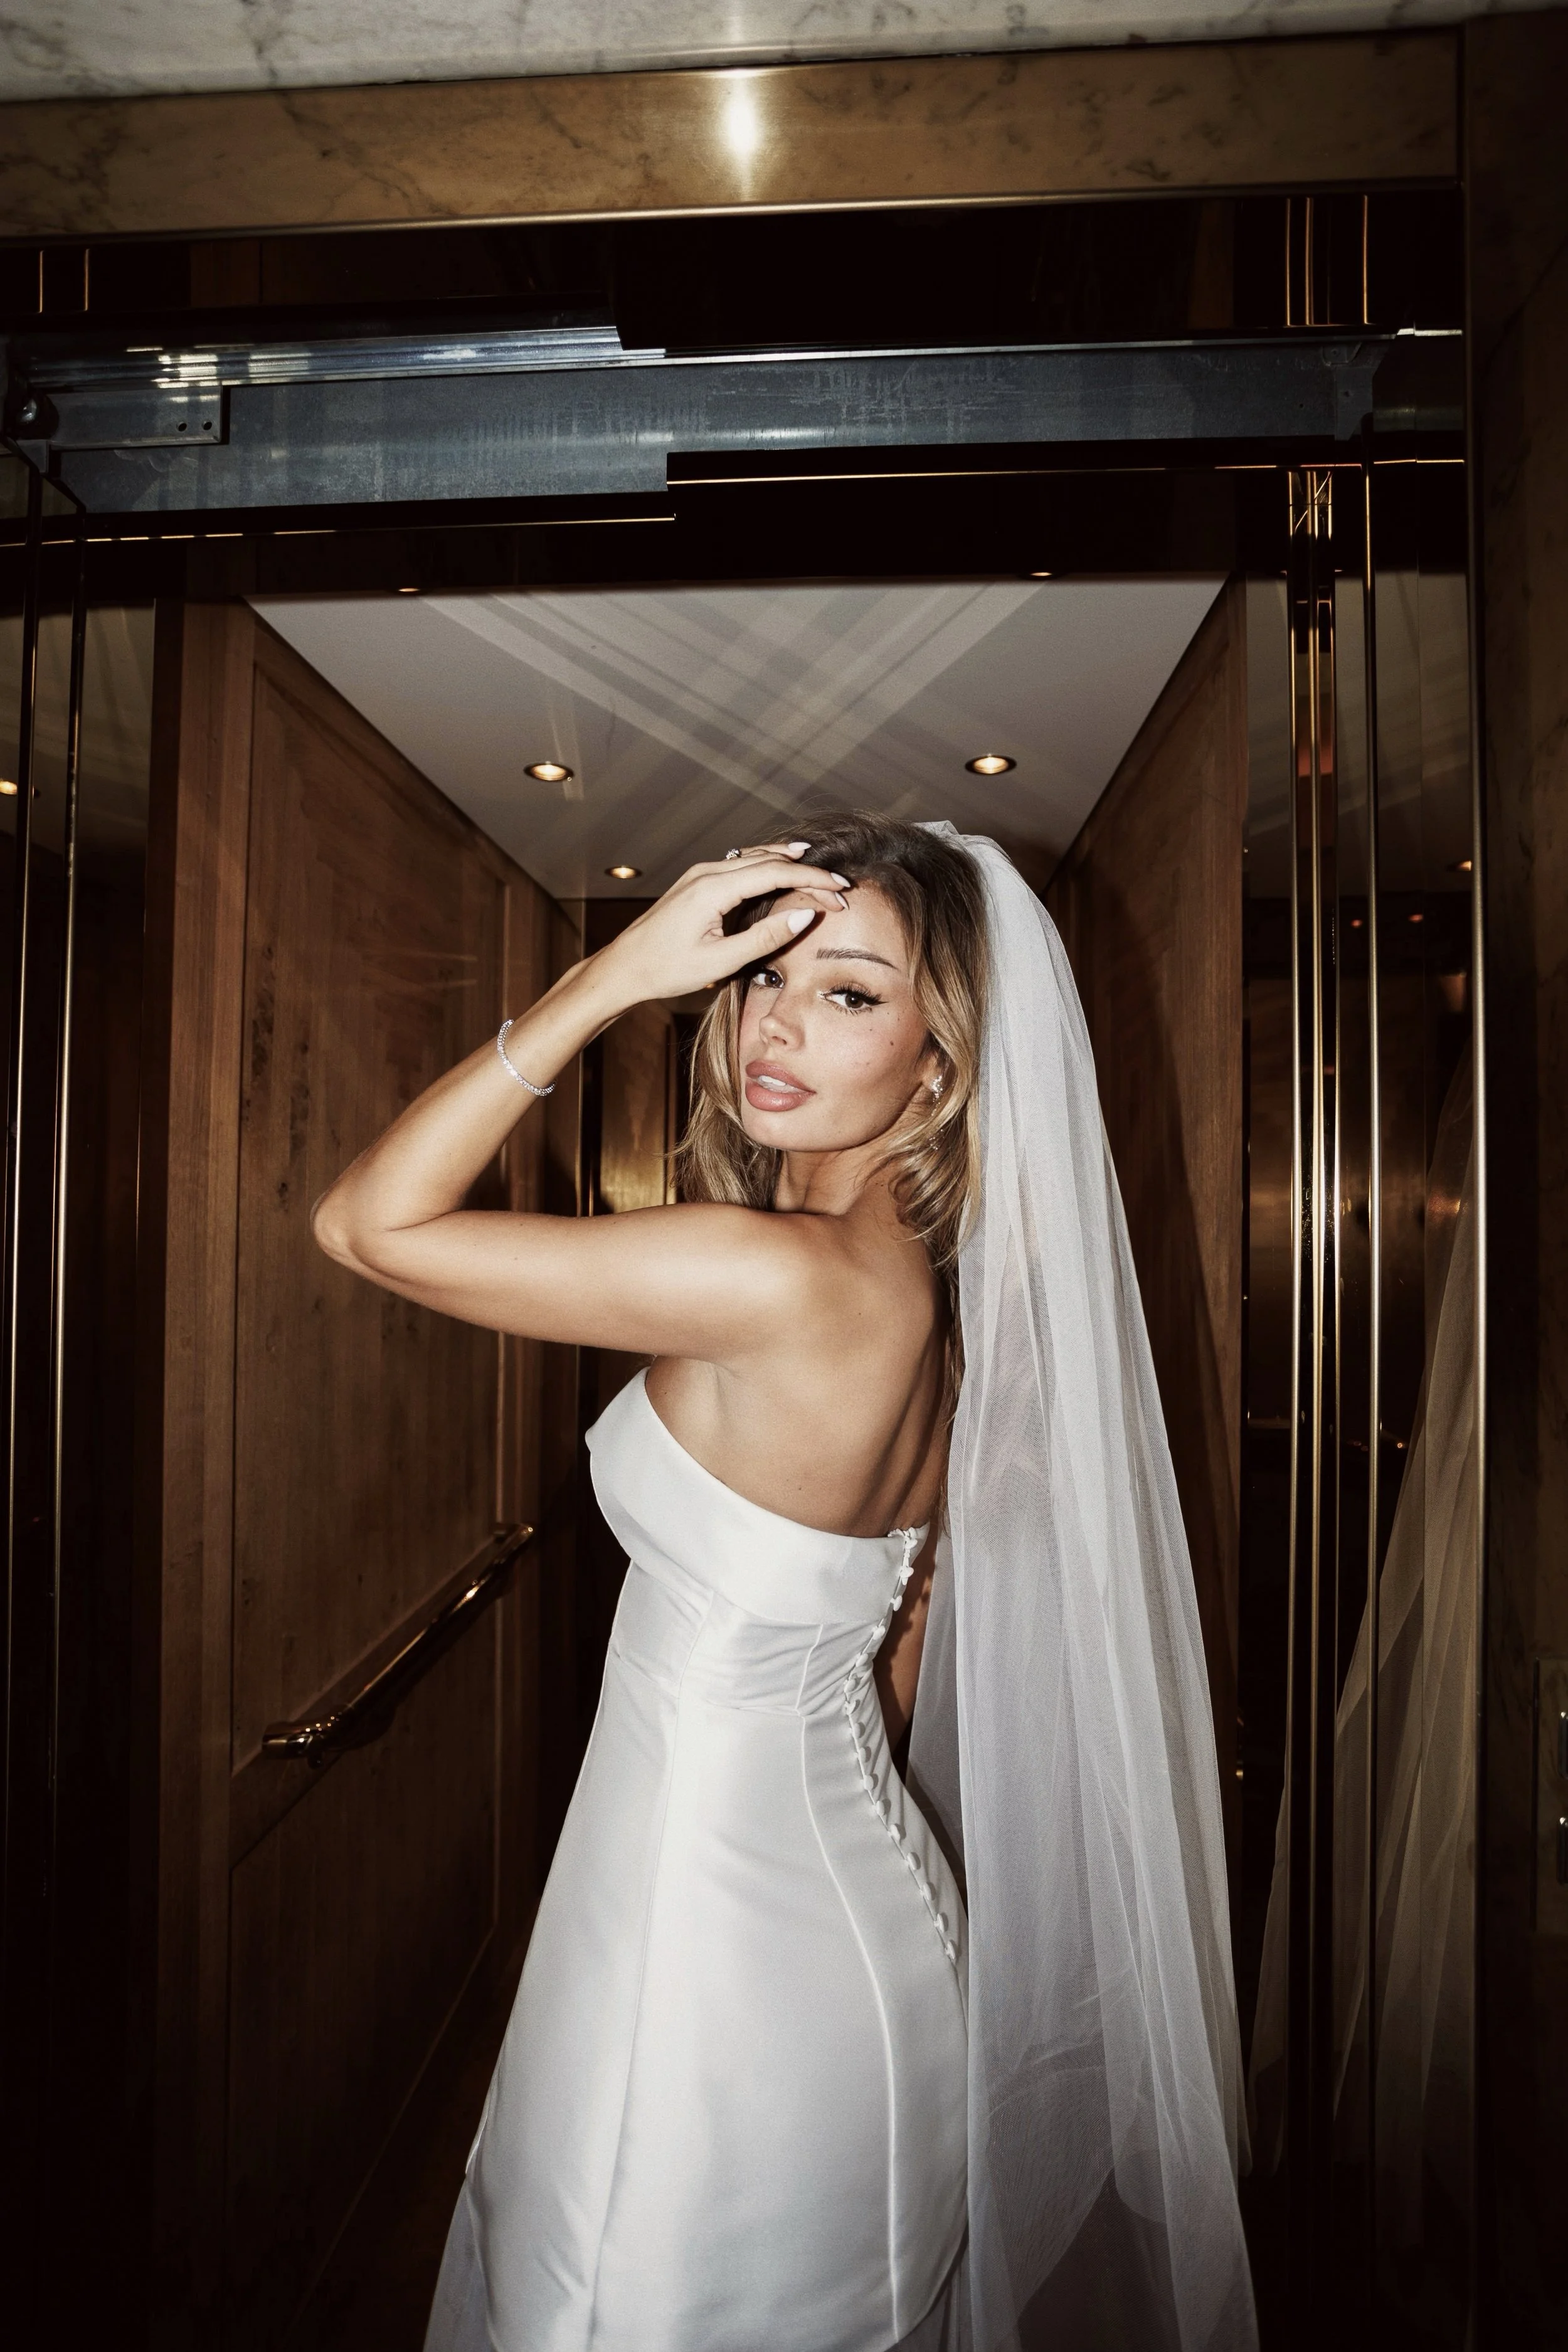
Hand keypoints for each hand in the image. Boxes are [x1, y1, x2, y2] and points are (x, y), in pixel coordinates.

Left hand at [591, 843, 850, 1005]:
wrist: (624, 967)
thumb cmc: (666, 969)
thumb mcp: (721, 962)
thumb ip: (765, 937)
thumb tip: (805, 915)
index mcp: (713, 888)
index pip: (776, 873)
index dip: (813, 880)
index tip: (841, 890)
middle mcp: (707, 872)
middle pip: (770, 861)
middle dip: (808, 873)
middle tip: (840, 888)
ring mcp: (700, 874)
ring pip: (755, 857)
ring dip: (790, 866)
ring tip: (821, 873)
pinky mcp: (697, 881)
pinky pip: (741, 864)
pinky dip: (768, 866)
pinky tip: (783, 868)